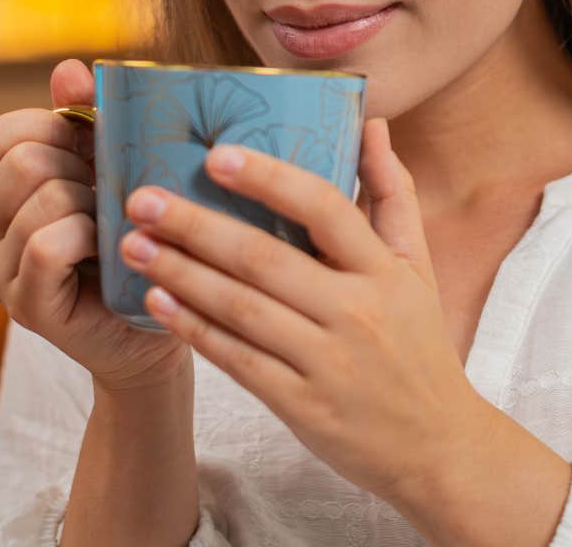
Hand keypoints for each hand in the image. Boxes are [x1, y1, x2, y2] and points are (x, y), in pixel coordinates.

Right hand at [0, 57, 190, 393]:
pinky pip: (44, 243)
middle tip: (113, 197)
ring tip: (116, 227)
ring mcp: (0, 273)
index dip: (52, 128)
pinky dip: (86, 236)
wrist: (155, 342)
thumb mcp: (117, 180)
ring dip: (91, 201)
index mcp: (4, 198)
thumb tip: (70, 70)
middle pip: (19, 157)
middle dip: (78, 165)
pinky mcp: (26, 305)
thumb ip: (90, 126)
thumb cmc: (140, 253)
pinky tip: (113, 251)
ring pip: (36, 194)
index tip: (98, 151)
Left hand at [113, 117, 489, 505]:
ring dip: (181, 273)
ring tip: (133, 243)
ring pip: (242, 309)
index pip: (325, 210)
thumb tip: (372, 124)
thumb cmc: (420, 348)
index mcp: (385, 272)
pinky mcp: (302, 407)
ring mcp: (327, 363)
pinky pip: (237, 360)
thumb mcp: (419, 268)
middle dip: (197, 226)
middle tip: (142, 199)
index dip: (270, 180)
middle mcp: (357, 313)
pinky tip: (158, 300)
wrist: (438, 447)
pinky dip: (195, 328)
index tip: (217, 155)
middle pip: (265, 259)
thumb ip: (393, 194)